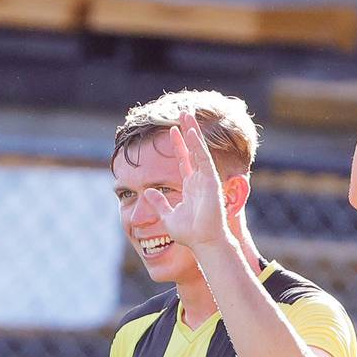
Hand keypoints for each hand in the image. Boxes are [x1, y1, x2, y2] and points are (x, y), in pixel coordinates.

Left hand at [141, 111, 233, 249]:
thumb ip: (158, 203)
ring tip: (187, 115)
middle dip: (188, 132)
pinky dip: (197, 146)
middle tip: (183, 114)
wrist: (204, 242)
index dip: (179, 145)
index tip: (173, 130)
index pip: (185, 160)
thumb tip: (145, 192)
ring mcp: (207, 180)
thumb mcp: (167, 216)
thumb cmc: (190, 233)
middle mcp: (200, 180)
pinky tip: (190, 133)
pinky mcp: (211, 182)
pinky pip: (203, 160)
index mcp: (191, 187)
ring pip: (199, 150)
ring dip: (192, 132)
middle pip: (193, 150)